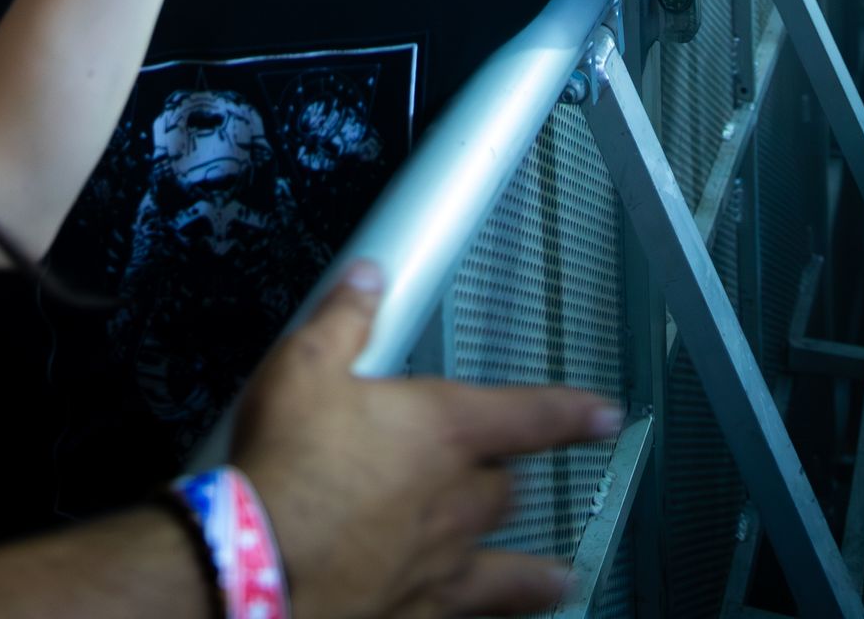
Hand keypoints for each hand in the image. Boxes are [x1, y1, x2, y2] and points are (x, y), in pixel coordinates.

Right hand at [236, 262, 620, 618]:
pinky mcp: (410, 614)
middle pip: (503, 490)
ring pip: (503, 569)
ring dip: (533, 572)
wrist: (257, 565)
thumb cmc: (286, 465)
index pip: (529, 416)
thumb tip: (369, 278)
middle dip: (504, 481)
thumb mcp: (306, 366)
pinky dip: (488, 618)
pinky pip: (466, 618)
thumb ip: (345, 319)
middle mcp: (450, 503)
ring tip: (560, 579)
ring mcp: (435, 567)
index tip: (606, 416)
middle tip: (505, 479)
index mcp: (440, 431)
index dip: (573, 412)